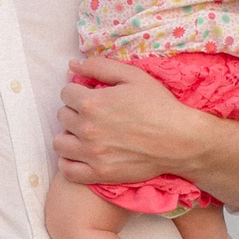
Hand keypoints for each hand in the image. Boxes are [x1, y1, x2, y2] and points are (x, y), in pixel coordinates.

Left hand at [57, 51, 195, 187]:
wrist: (179, 140)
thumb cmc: (158, 105)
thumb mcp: (133, 76)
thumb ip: (99, 67)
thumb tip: (72, 65)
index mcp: (92, 102)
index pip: (66, 93)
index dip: (78, 91)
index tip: (91, 95)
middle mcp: (87, 129)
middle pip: (62, 116)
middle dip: (75, 111)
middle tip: (93, 113)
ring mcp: (92, 154)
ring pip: (59, 142)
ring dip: (69, 135)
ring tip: (85, 133)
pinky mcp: (99, 173)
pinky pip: (67, 170)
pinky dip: (70, 161)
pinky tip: (81, 154)